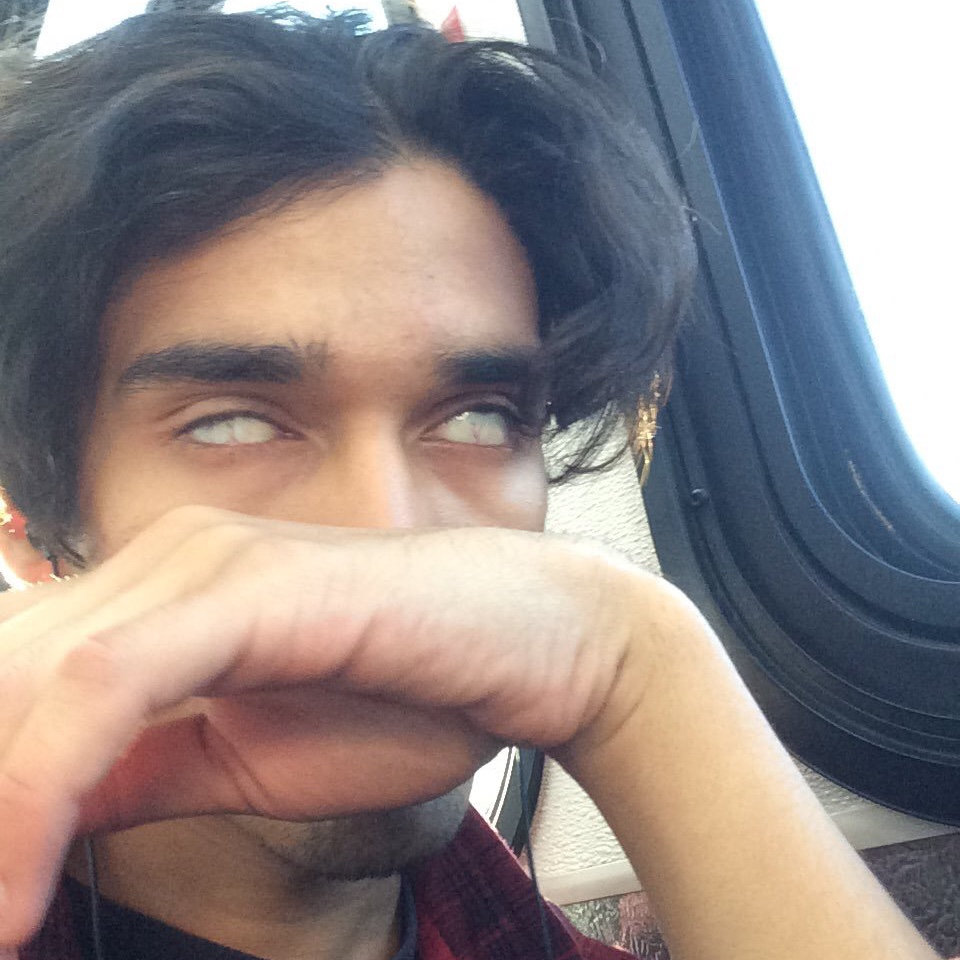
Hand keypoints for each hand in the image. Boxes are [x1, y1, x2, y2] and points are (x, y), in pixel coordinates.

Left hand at [0, 506, 641, 947]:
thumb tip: (50, 811)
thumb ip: (144, 769)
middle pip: (3, 673)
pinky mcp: (248, 591)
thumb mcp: (245, 759)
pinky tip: (23, 893)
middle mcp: (167, 558)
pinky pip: (107, 689)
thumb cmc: (409, 697)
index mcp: (162, 591)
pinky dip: (40, 793)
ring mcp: (205, 565)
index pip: (15, 673)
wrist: (533, 646)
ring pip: (29, 679)